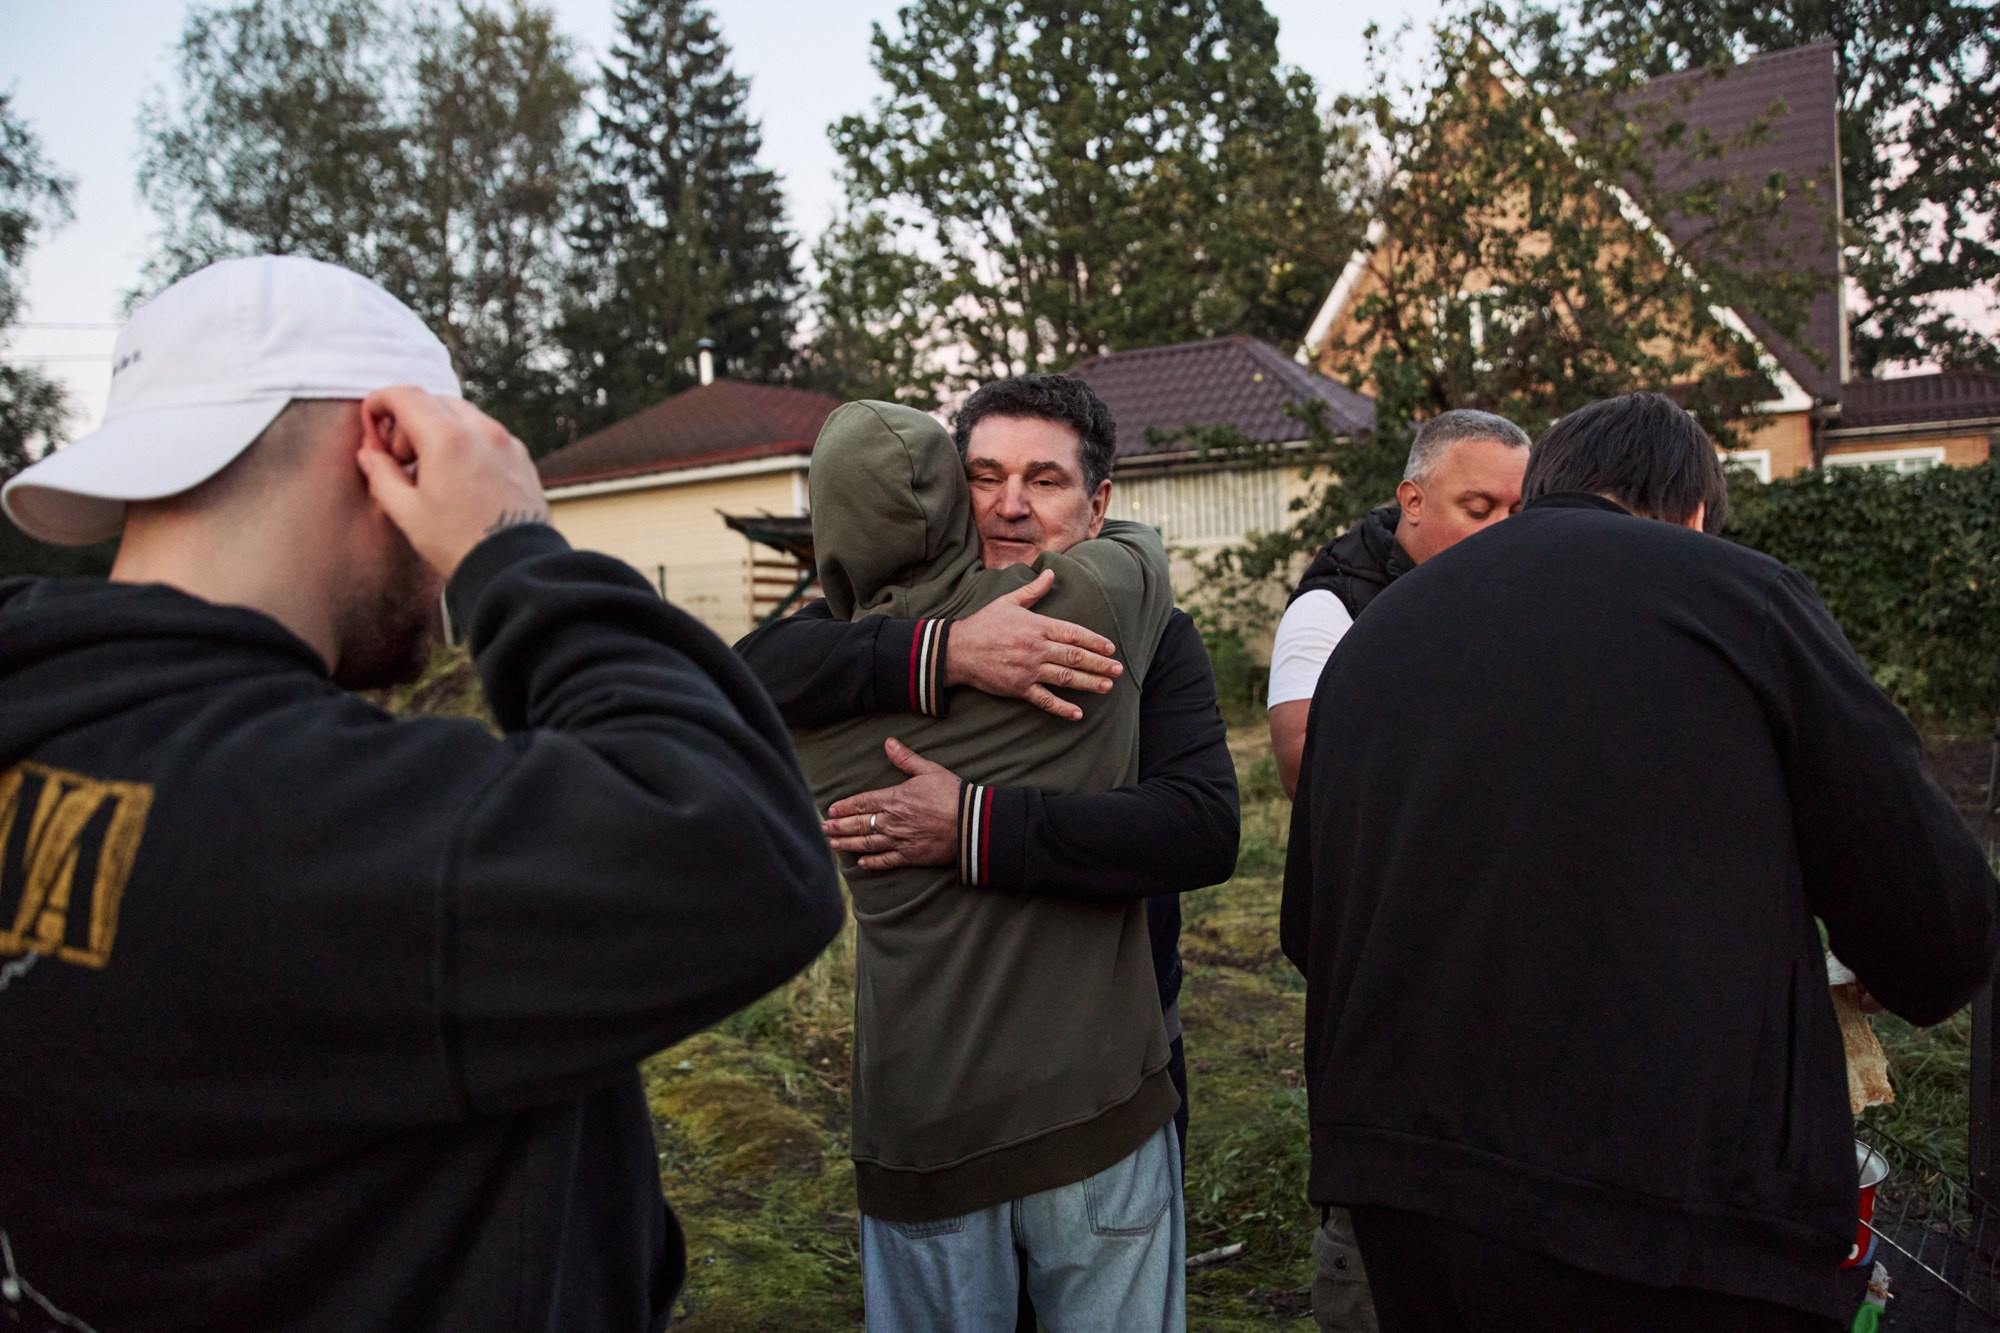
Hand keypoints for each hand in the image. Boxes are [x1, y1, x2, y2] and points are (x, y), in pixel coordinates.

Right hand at [355, 386, 550, 578]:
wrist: (515, 568)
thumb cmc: (460, 543)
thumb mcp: (407, 512)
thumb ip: (381, 476)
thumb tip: (369, 455)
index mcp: (448, 439)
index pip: (406, 395)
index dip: (380, 401)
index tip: (371, 419)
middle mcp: (482, 430)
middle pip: (433, 401)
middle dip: (408, 421)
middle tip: (398, 458)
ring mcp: (506, 442)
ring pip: (462, 414)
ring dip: (437, 428)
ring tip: (429, 471)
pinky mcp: (521, 457)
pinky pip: (486, 433)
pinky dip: (465, 440)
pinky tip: (458, 476)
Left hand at [824, 739, 961, 870]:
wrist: (970, 823)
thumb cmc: (952, 794)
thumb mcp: (929, 770)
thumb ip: (906, 758)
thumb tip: (889, 742)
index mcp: (894, 798)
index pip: (862, 803)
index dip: (845, 807)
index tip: (831, 810)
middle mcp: (891, 821)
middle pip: (858, 824)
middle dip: (838, 827)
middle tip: (822, 828)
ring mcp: (899, 840)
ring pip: (866, 844)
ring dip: (847, 844)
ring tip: (832, 844)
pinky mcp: (910, 856)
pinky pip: (885, 861)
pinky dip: (872, 863)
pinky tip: (861, 864)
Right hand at [945, 569, 1121, 721]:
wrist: (956, 650)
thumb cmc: (983, 624)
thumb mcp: (1008, 602)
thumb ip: (1033, 591)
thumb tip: (1051, 573)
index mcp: (1037, 626)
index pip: (1073, 633)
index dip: (1095, 641)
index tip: (1111, 648)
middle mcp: (1036, 648)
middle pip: (1075, 656)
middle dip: (1099, 663)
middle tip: (1118, 669)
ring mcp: (1028, 669)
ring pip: (1065, 677)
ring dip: (1089, 682)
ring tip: (1107, 687)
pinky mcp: (1018, 688)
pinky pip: (1044, 700)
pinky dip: (1062, 707)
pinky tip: (1078, 713)